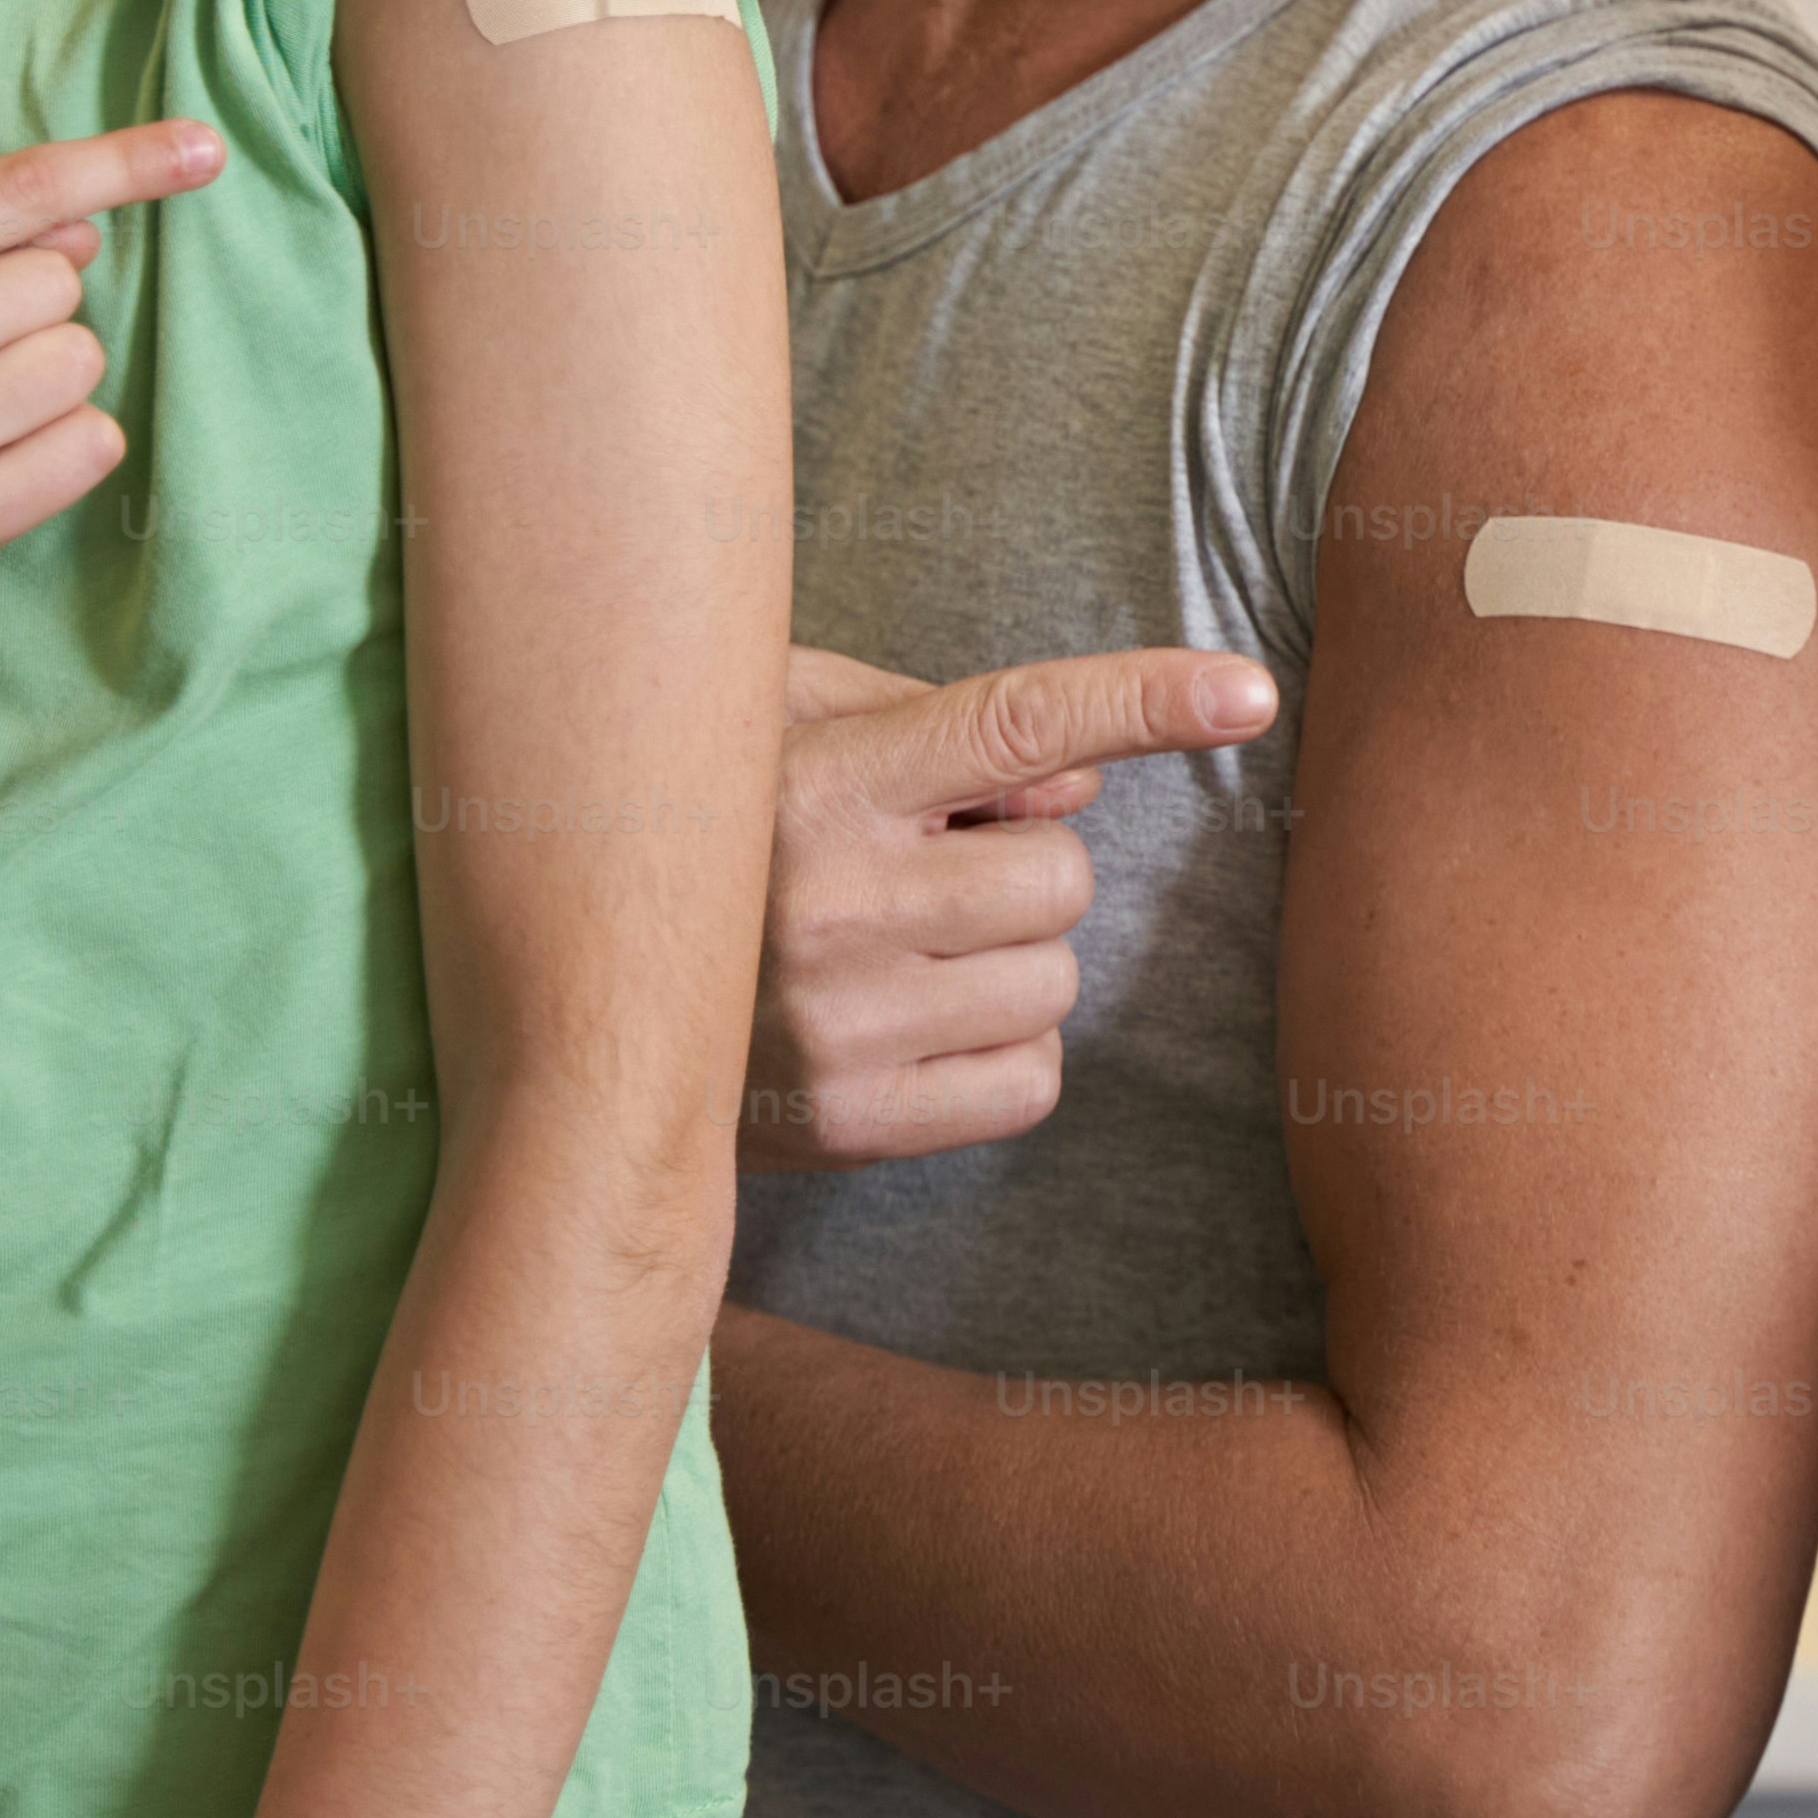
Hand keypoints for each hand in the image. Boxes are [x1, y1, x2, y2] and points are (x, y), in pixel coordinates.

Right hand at [743, 642, 1277, 1169]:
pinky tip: (912, 1029)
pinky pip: (1029, 1083)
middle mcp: (832, 897)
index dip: (1144, 699)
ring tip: (899, 953)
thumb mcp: (779, 730)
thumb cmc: (704, 841)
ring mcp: (841, 1022)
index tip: (1249, 692)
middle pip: (1062, 874)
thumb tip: (1076, 783)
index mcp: (820, 780)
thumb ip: (929, 729)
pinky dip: (1000, 1054)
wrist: (568, 1018)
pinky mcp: (847, 1125)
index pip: (1018, 724)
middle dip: (1019, 871)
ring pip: (1054, 980)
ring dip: (1008, 961)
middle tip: (921, 877)